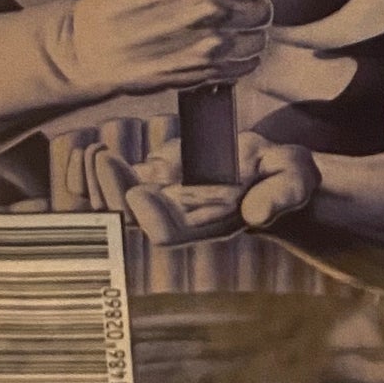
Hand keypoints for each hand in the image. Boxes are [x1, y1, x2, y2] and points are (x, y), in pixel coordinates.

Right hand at [61, 0, 305, 102]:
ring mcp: (209, 45)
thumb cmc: (111, 4)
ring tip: (222, 27)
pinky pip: (246, 64)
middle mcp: (208, 10)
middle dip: (252, 1)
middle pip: (263, 3)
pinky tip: (218, 48)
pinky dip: (240, 56)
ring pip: (259, 36)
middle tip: (232, 1)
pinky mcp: (205, 73)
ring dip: (248, 31)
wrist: (88, 50)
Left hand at [86, 132, 320, 246]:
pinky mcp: (154, 179)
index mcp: (207, 223)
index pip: (170, 232)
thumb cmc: (285, 177)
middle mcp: (179, 217)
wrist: (271, 175)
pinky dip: (101, 170)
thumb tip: (257, 213)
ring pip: (117, 202)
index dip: (152, 216)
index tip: (139, 191)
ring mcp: (162, 200)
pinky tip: (89, 150)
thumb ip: (282, 194)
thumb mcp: (294, 178)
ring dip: (99, 181)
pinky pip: (118, 180)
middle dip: (113, 191)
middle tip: (101, 156)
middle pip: (132, 219)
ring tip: (93, 150)